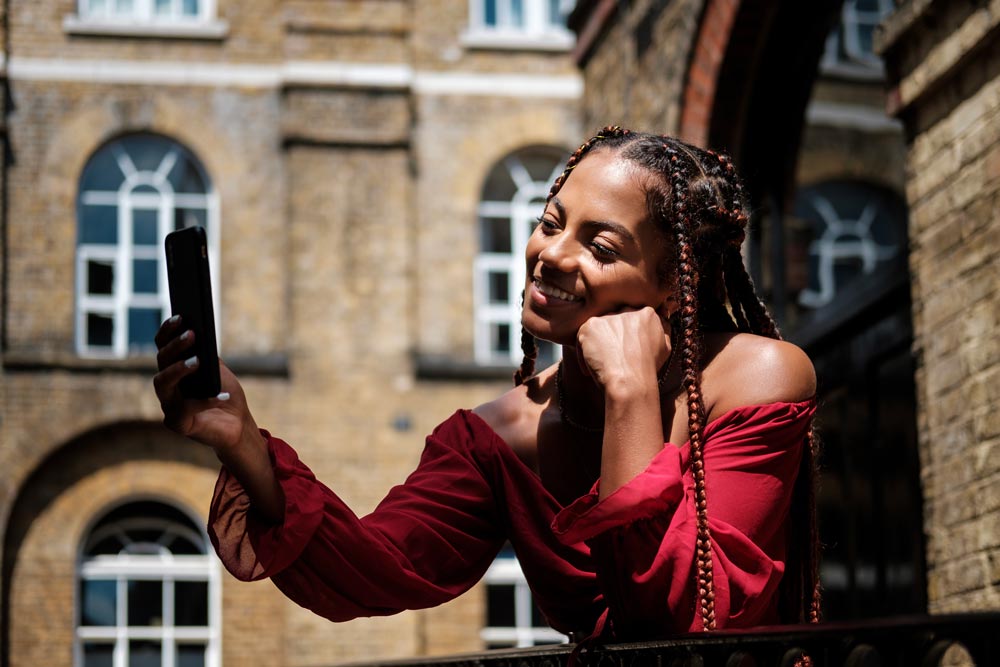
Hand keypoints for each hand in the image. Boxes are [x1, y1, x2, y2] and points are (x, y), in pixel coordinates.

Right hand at [153, 316, 258, 451]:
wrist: (237, 426)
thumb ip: (206, 354)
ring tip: (198, 361)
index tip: (181, 316)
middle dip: (175, 346)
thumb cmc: (226, 394)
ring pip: (162, 383)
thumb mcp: (218, 370)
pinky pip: (186, 409)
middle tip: (192, 334)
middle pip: (161, 361)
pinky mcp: (177, 423)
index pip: (163, 345)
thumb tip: (198, 334)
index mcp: (174, 368)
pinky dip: (206, 401)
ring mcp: (168, 405)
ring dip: (178, 369)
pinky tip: (223, 394)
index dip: (168, 330)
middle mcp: (166, 385)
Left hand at [575, 305, 671, 397]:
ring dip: (598, 345)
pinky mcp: (590, 326)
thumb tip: (661, 323)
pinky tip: (590, 369)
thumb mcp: (665, 348)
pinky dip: (583, 354)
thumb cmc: (648, 370)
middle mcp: (627, 309)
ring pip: (599, 330)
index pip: (633, 319)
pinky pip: (583, 338)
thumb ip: (661, 331)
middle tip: (613, 357)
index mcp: (647, 314)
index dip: (627, 337)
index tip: (625, 350)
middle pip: (615, 322)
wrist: (630, 381)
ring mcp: (607, 316)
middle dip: (612, 337)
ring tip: (602, 365)